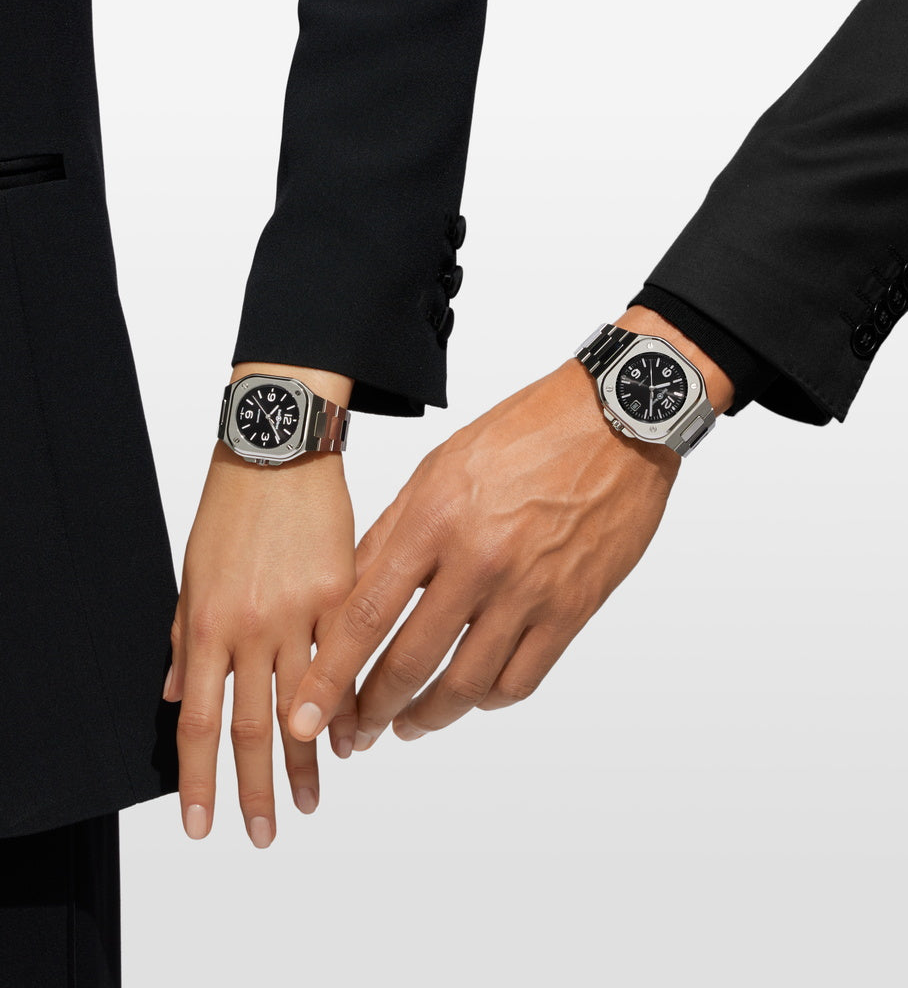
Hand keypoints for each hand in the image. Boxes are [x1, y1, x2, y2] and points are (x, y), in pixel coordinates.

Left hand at [165, 363, 355, 847]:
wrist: (278, 455)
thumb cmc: (232, 508)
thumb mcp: (193, 573)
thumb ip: (184, 636)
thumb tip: (174, 694)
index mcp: (207, 622)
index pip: (199, 720)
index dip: (198, 779)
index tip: (202, 823)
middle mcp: (253, 625)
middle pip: (251, 725)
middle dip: (255, 787)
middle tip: (265, 832)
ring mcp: (301, 610)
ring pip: (303, 701)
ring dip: (308, 758)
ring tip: (314, 797)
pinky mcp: (343, 590)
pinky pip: (347, 658)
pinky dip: (347, 701)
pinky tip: (354, 732)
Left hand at [286, 308, 733, 748]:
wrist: (616, 419)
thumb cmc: (526, 431)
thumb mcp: (441, 466)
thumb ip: (393, 531)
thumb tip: (352, 590)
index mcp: (435, 519)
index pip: (364, 616)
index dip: (328, 677)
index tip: (304, 718)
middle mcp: (480, 561)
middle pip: (410, 661)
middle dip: (372, 711)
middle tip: (355, 734)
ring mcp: (530, 589)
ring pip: (467, 685)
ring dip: (428, 717)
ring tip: (408, 726)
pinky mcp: (573, 608)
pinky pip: (523, 679)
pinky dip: (489, 701)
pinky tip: (473, 698)